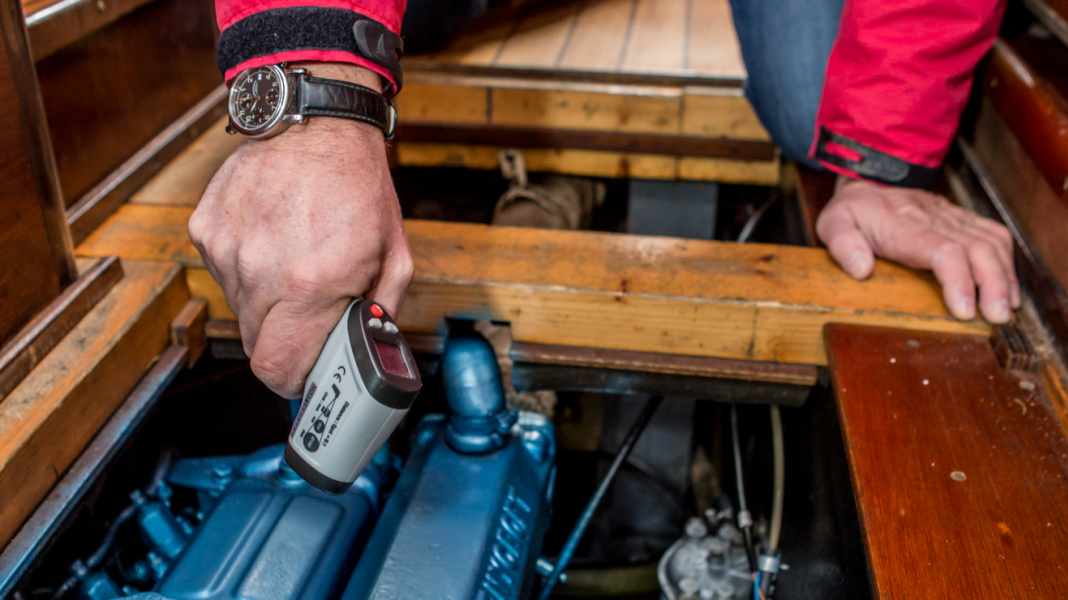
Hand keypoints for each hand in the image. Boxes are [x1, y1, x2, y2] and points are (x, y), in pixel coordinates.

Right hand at [189, 65, 411, 396]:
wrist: (317, 122)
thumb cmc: (361, 187)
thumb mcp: (395, 255)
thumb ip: (380, 312)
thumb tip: (365, 352)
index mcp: (313, 285)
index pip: (278, 370)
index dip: (293, 379)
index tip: (307, 371)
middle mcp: (262, 272)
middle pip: (257, 345)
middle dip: (286, 340)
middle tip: (310, 313)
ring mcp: (228, 250)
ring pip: (240, 309)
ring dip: (267, 302)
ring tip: (295, 262)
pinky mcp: (207, 229)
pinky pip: (224, 272)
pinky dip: (247, 268)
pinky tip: (273, 237)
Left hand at [816, 177, 1018, 322]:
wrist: (869, 181)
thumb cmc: (853, 211)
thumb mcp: (833, 223)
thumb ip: (842, 244)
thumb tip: (860, 269)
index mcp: (904, 224)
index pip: (942, 250)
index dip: (958, 280)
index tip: (964, 311)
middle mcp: (935, 218)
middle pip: (976, 248)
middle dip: (991, 284)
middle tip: (995, 318)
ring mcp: (953, 217)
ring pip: (991, 242)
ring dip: (1003, 276)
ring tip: (1005, 309)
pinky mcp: (963, 220)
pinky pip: (994, 235)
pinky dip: (1006, 263)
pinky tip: (1007, 289)